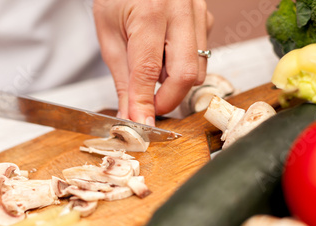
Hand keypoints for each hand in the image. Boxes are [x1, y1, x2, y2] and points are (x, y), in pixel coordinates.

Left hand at [94, 0, 212, 124]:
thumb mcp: (109, 33)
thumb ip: (123, 78)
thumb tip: (130, 114)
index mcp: (150, 11)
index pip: (149, 70)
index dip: (145, 103)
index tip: (142, 124)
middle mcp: (181, 11)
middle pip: (186, 75)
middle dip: (167, 99)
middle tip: (148, 104)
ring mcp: (198, 13)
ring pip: (198, 69)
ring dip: (173, 82)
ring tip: (152, 68)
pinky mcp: (206, 17)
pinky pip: (201, 55)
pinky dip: (181, 66)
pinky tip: (165, 54)